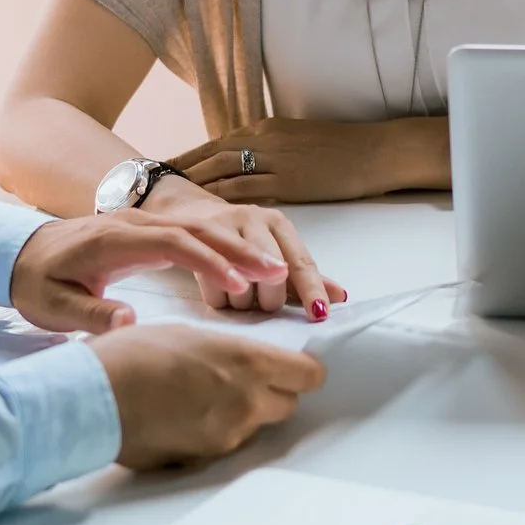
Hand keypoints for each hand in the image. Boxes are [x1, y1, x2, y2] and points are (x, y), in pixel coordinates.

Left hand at [9, 210, 288, 331]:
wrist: (19, 253)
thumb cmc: (37, 282)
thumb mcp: (52, 305)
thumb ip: (90, 314)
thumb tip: (129, 324)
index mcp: (114, 237)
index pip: (172, 243)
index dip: (208, 263)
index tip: (239, 285)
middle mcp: (135, 223)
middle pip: (197, 231)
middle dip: (239, 252)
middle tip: (278, 274)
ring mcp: (144, 224)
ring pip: (200, 231)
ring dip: (239, 249)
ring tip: (278, 272)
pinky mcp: (148, 233)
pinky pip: (193, 237)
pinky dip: (223, 250)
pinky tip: (249, 269)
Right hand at [89, 325, 326, 469]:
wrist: (92, 399)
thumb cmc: (130, 356)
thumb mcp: (187, 334)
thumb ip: (226, 351)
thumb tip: (238, 360)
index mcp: (247, 362)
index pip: (309, 375)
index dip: (302, 371)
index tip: (294, 367)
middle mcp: (247, 402)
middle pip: (288, 404)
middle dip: (273, 392)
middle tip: (243, 379)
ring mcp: (227, 436)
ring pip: (255, 426)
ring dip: (242, 413)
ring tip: (200, 396)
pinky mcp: (204, 459)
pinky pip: (225, 444)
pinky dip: (213, 431)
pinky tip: (182, 416)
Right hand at [141, 177, 349, 315]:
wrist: (184, 211)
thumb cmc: (236, 238)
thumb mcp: (271, 250)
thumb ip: (302, 276)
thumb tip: (340, 296)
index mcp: (276, 222)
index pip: (300, 260)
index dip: (312, 289)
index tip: (320, 314)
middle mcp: (251, 218)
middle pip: (274, 274)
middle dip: (270, 299)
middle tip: (261, 303)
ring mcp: (220, 225)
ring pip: (243, 282)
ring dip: (244, 300)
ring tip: (239, 296)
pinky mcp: (187, 236)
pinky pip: (211, 286)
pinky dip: (219, 297)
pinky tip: (219, 293)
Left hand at [169, 117, 442, 206]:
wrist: (378, 149)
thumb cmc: (346, 148)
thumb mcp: (302, 141)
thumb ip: (275, 151)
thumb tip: (254, 165)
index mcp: (266, 129)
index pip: (218, 144)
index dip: (189, 156)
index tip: (162, 166)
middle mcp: (264, 140)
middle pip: (211, 155)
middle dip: (179, 170)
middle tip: (148, 183)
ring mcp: (275, 158)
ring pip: (222, 171)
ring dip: (192, 186)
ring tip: (164, 201)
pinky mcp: (288, 180)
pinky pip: (246, 191)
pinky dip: (220, 200)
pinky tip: (202, 214)